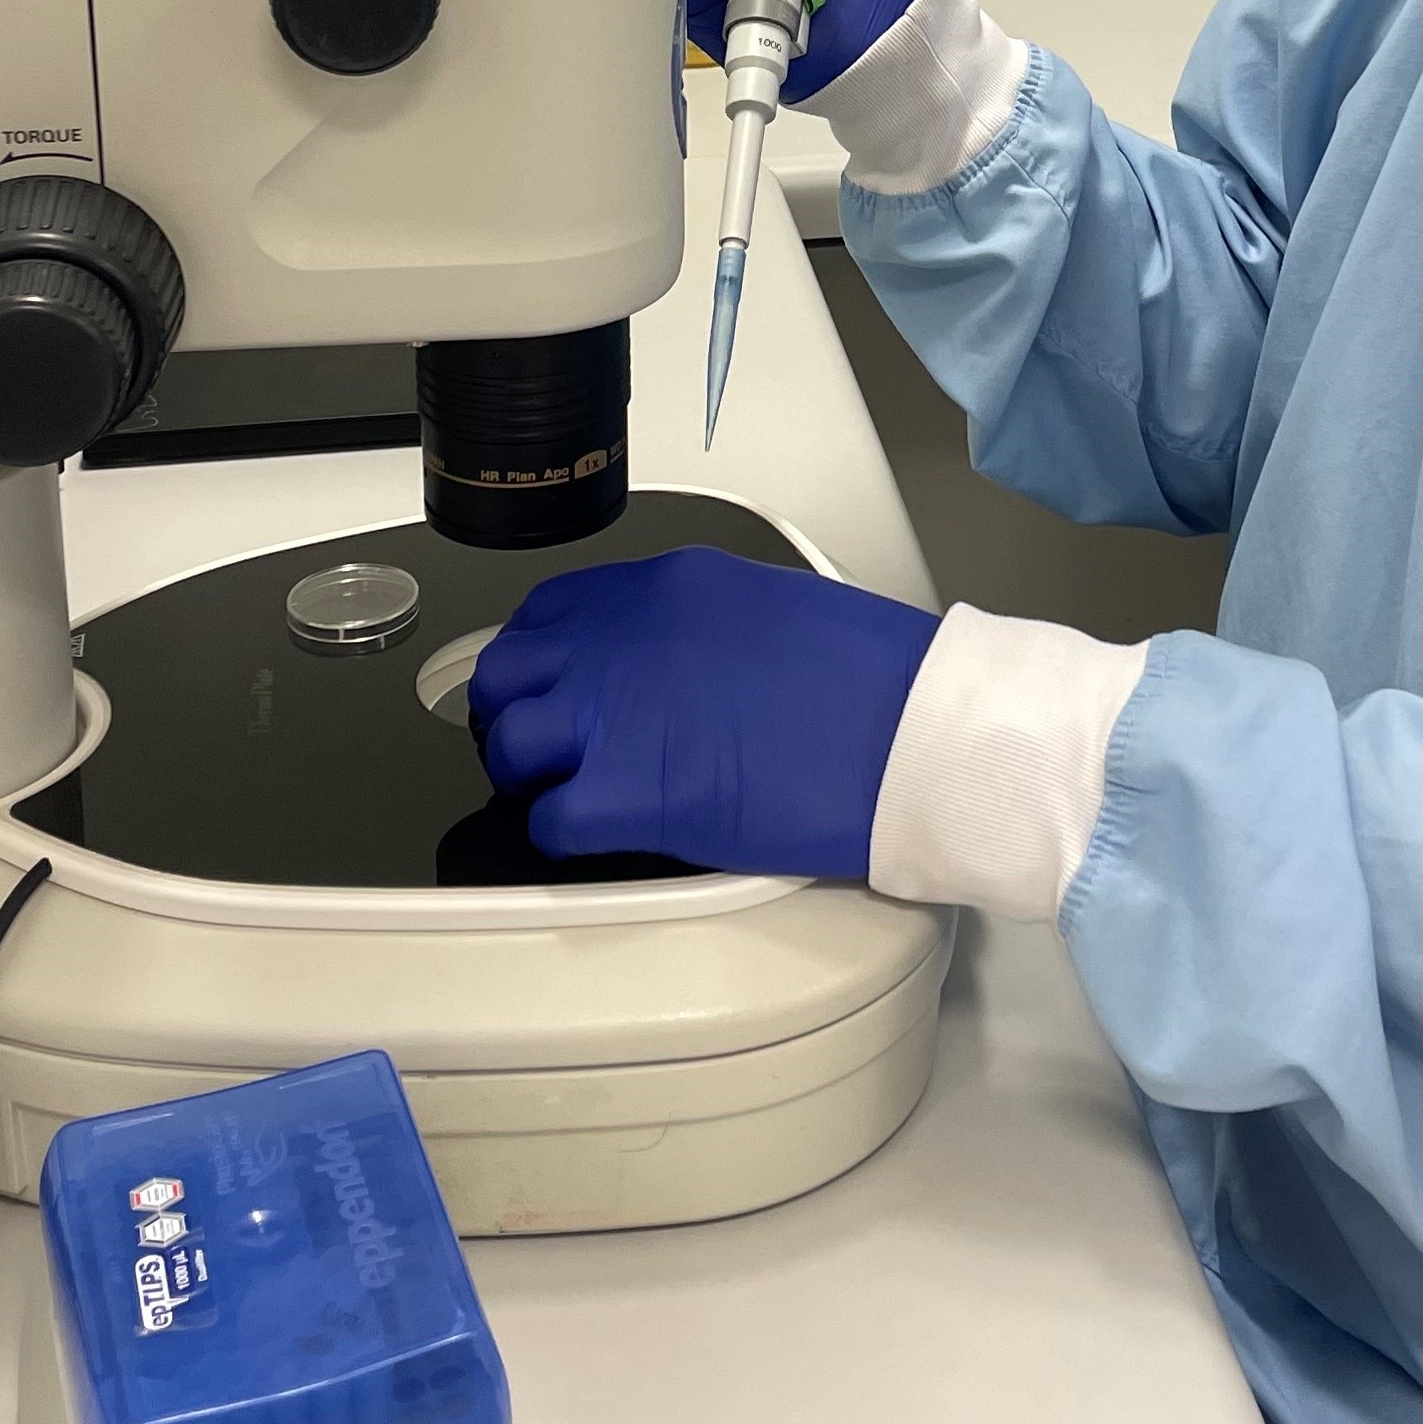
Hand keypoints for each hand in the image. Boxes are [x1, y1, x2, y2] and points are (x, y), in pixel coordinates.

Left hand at [468, 544, 937, 876]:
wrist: (912, 733)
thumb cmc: (873, 677)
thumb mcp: (770, 608)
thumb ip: (697, 628)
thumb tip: (670, 663)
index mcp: (664, 587)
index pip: (552, 612)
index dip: (544, 658)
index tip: (554, 685)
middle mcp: (623, 639)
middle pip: (509, 671)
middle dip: (516, 713)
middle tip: (546, 748)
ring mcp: (615, 715)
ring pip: (511, 745)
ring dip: (530, 775)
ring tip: (569, 795)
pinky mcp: (628, 796)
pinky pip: (547, 821)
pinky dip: (561, 835)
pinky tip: (602, 836)